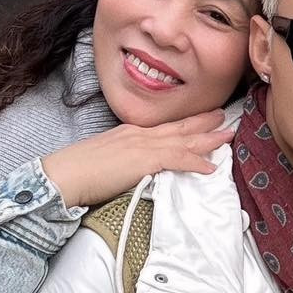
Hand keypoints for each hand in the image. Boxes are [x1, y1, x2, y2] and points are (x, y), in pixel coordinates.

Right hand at [41, 112, 232, 207]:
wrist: (64, 175)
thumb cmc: (79, 173)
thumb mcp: (107, 161)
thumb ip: (126, 161)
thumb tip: (139, 170)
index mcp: (129, 134)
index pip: (163, 127)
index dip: (184, 123)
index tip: (201, 119)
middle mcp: (139, 134)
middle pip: (177, 127)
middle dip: (203, 122)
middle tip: (224, 117)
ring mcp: (142, 145)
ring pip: (183, 139)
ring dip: (208, 138)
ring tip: (228, 135)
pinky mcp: (144, 160)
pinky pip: (177, 158)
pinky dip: (196, 161)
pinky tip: (211, 166)